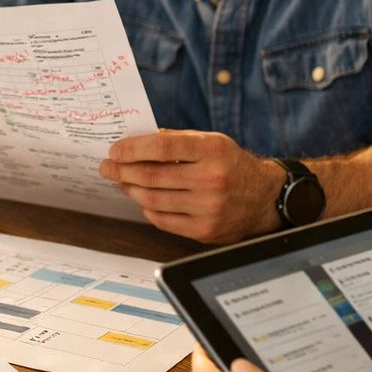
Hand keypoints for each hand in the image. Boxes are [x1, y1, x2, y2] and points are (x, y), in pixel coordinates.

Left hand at [99, 131, 280, 242]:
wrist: (264, 198)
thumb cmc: (231, 165)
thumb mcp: (212, 142)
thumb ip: (177, 141)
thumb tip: (136, 143)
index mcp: (213, 150)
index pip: (162, 148)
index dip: (132, 149)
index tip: (115, 150)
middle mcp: (212, 179)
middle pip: (152, 176)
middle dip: (122, 171)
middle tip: (107, 167)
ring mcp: (208, 208)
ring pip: (153, 200)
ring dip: (131, 189)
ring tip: (123, 181)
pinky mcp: (204, 230)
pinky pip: (163, 220)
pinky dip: (147, 208)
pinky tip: (143, 199)